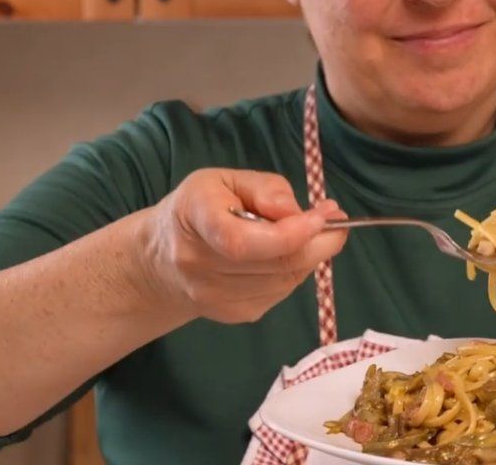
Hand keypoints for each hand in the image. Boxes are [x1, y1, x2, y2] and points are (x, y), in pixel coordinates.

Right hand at [139, 168, 346, 323]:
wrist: (161, 260)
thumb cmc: (201, 209)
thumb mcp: (225, 179)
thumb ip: (265, 188)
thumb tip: (298, 212)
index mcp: (194, 218)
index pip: (242, 241)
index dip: (290, 234)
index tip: (323, 217)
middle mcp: (199, 265)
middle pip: (275, 264)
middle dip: (317, 242)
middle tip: (335, 221)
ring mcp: (214, 297)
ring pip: (285, 280)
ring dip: (309, 256)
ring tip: (309, 233)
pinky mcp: (233, 315)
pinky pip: (280, 293)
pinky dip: (294, 272)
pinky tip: (284, 255)